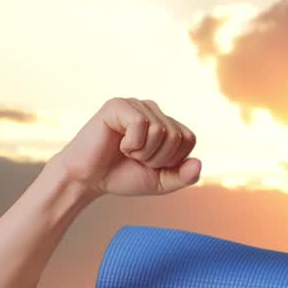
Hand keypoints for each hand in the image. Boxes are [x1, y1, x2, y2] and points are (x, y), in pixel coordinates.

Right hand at [50, 97, 200, 196]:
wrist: (89, 179)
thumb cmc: (123, 176)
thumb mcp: (160, 182)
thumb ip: (183, 176)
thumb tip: (198, 163)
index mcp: (166, 124)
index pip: (189, 139)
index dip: (173, 161)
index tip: (151, 165)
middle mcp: (153, 110)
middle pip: (177, 136)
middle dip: (158, 158)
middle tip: (136, 159)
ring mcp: (136, 105)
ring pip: (161, 131)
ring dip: (144, 152)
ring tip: (127, 152)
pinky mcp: (118, 105)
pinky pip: (141, 124)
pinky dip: (132, 143)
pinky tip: (119, 144)